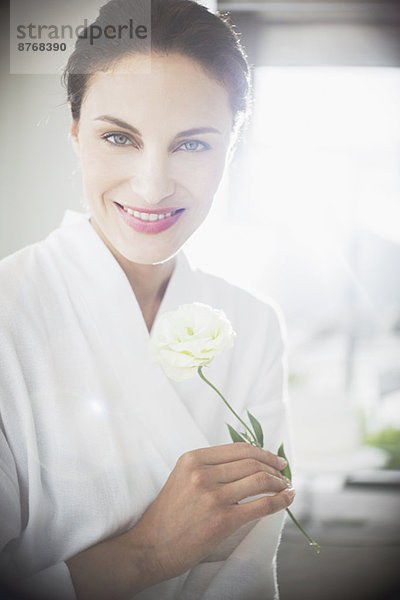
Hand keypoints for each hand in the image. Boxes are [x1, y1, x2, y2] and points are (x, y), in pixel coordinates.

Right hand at [131, 442, 294, 580]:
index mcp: (192, 459)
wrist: (151, 547)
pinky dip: (281, 500)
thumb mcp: (182, 478)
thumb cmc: (169, 514)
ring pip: (260, 480)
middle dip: (274, 467)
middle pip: (252, 462)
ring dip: (280, 483)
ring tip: (286, 487)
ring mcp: (213, 496)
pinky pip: (262, 504)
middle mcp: (203, 473)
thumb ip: (209, 467)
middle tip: (285, 473)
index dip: (262, 452)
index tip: (275, 459)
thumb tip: (247, 461)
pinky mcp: (223, 520)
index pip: (239, 448)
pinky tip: (288, 499)